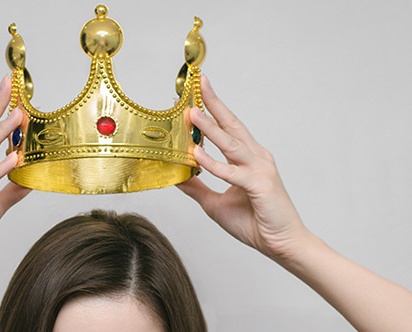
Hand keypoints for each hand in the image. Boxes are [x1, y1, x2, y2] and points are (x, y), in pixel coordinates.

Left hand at [178, 75, 308, 259]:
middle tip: (200, 82)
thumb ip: (196, 187)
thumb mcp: (215, 203)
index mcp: (248, 159)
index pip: (227, 128)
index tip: (192, 96)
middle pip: (232, 124)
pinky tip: (197, 154)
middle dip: (214, 103)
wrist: (283, 245)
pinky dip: (214, 163)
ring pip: (231, 143)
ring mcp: (260, 169)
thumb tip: (175, 175)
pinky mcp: (260, 186)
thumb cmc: (255, 223)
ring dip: (210, 127)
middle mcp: (256, 158)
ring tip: (191, 112)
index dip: (210, 111)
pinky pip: (233, 172)